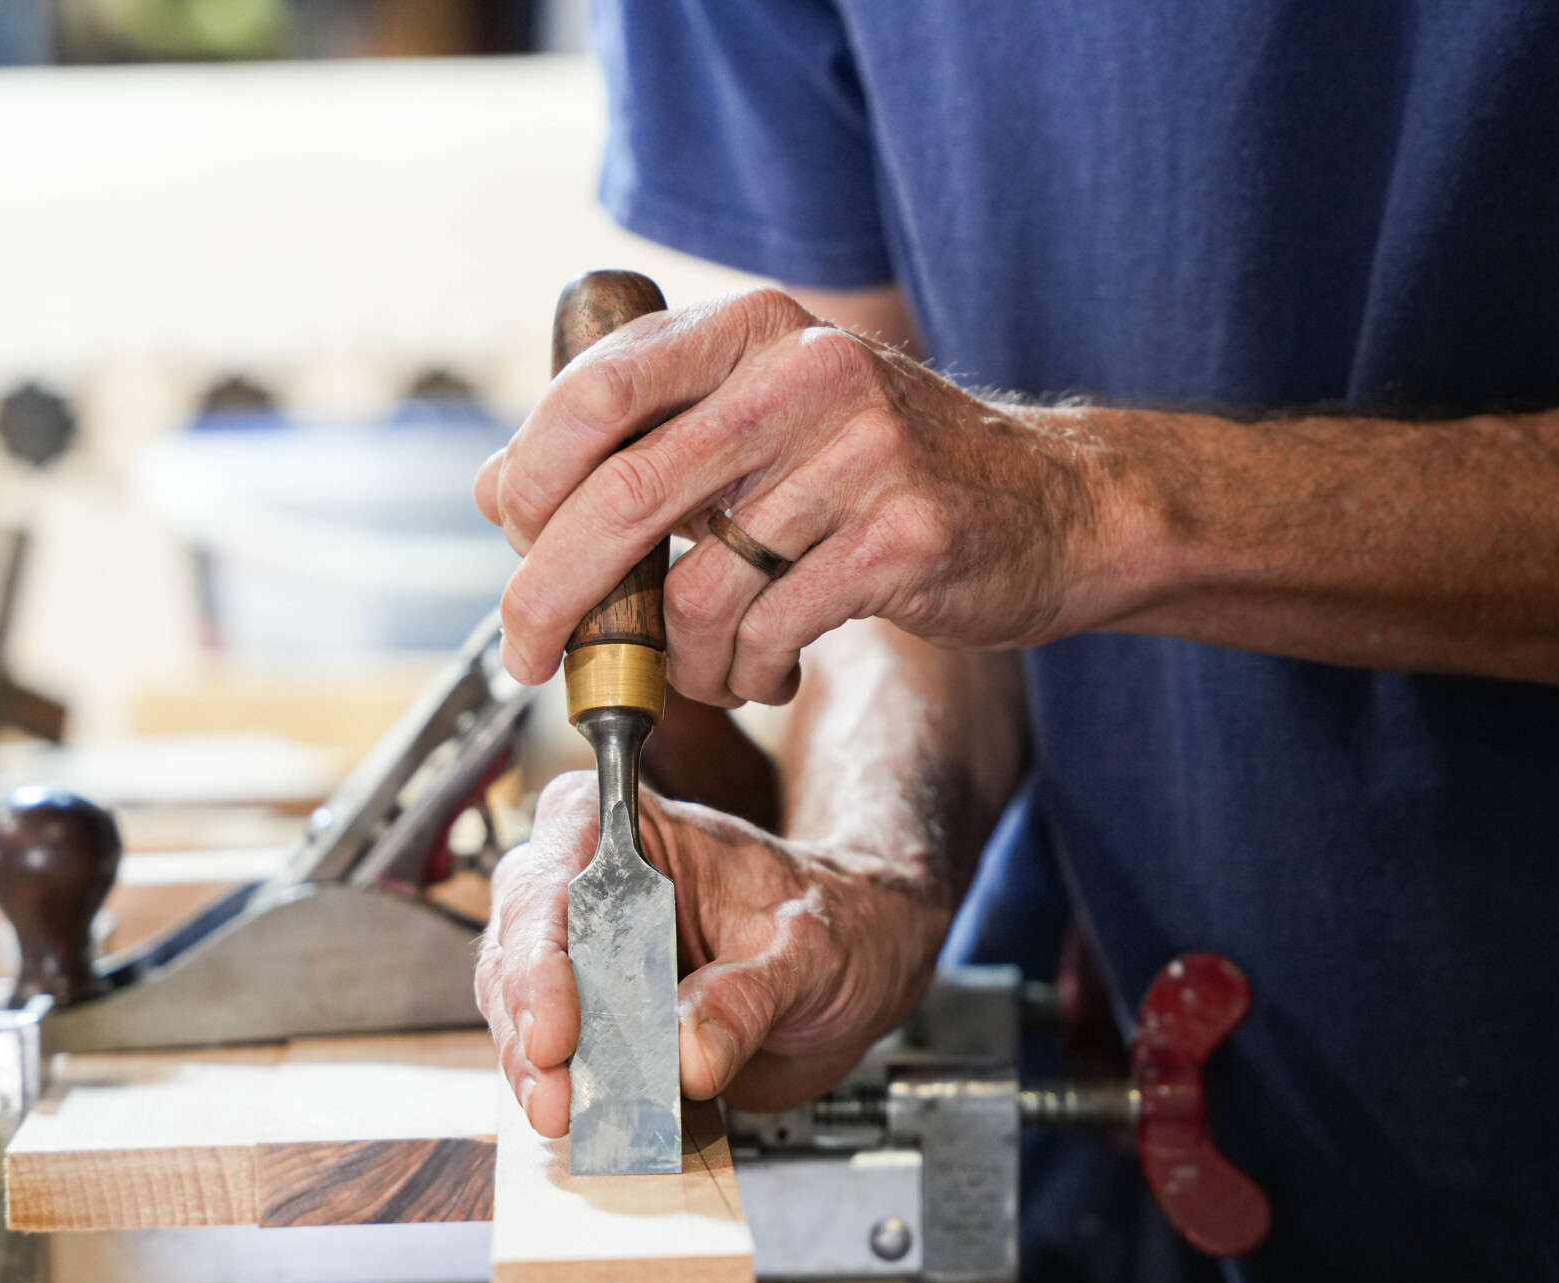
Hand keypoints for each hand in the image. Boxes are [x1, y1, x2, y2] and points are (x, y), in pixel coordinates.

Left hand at [476, 288, 1103, 706]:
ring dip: (678, 660)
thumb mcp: (765, 425)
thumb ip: (645, 442)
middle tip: (530, 653)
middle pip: (623, 495)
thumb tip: (501, 490)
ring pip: (698, 591)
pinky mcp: (903, 537)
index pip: (595, 390)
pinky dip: (746, 675)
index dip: (530, 477)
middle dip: (553, 594)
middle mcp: (805, 373)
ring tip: (706, 671)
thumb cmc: (887, 472)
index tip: (513, 545)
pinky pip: (769, 634)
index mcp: (753, 330)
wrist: (1057, 507)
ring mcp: (862, 454)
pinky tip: (768, 673)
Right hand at [478, 770, 949, 1128]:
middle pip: (519, 942)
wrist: (859, 959)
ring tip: (565, 1116)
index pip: (558, 870)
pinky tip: (579, 1120)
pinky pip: (553, 1050)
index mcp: (634, 829)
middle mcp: (589, 880)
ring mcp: (584, 950)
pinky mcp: (594, 1013)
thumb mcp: (811, 951)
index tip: (559, 1028)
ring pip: (519, 1003)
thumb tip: (688, 1054)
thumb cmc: (836, 919)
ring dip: (535, 1068)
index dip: (541, 950)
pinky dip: (562, 1088)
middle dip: (528, 1023)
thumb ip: (749, 996)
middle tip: (556, 1093)